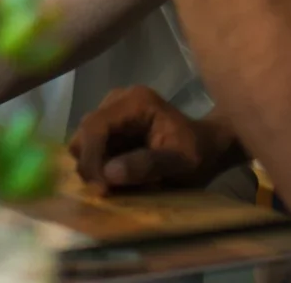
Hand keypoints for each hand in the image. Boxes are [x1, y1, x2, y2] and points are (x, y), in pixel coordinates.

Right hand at [70, 86, 236, 193]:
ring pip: (83, 142)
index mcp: (135, 101)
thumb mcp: (180, 163)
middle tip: (109, 191)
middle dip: (91, 166)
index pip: (95, 126)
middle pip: (83, 134)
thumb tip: (109, 173)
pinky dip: (99, 167)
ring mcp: (112, 112)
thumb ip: (148, 165)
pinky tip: (119, 178)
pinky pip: (90, 148)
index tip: (102, 190)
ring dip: (94, 168)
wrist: (208, 147)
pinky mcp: (110, 126)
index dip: (92, 159)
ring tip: (117, 185)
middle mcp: (118, 99)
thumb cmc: (198, 153)